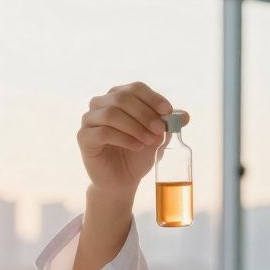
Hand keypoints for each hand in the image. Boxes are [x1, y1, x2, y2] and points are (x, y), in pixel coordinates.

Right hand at [77, 81, 189, 196]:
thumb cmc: (138, 155)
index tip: (168, 112)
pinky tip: (137, 146)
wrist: (122, 180)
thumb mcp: (157, 138)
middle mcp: (101, 104)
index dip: (152, 98)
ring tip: (148, 141)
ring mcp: (90, 119)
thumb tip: (185, 116)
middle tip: (160, 129)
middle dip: (144, 113)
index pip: (135, 88)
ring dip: (134, 126)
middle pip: (122, 97)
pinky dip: (124, 138)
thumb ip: (168, 124)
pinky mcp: (84, 137)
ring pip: (111, 113)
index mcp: (118, 97)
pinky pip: (103, 132)